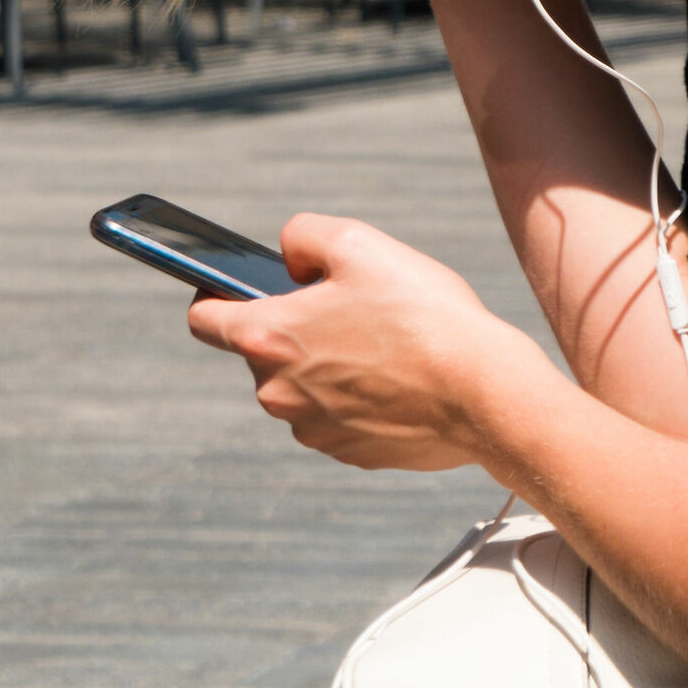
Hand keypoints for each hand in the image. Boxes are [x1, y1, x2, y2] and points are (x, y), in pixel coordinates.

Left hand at [187, 214, 544, 470]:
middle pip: (264, 351)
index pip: (204, 319)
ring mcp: (315, 430)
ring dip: (329, 361)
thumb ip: (302, 235)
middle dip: (297, 326)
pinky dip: (361, 393)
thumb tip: (289, 256)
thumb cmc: (421, 312)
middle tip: (350, 303)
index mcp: (269, 338)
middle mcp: (279, 394)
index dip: (214, 294)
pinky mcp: (351, 452)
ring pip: (305, 383)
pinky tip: (401, 373)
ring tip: (386, 338)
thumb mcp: (358, 242)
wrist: (483, 391)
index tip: (233, 285)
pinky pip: (340, 413)